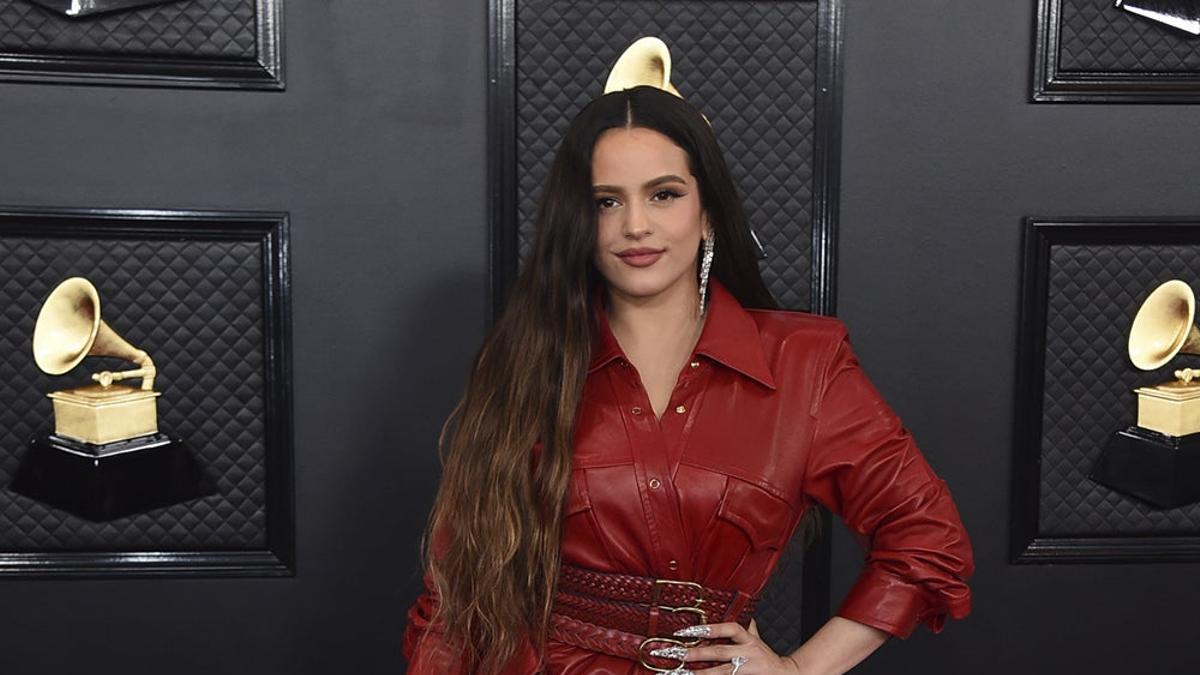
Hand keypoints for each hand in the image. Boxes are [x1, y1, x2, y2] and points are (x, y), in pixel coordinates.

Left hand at [649, 622, 804, 673]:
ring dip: (702, 672)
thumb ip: (749, 628)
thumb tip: (743, 613)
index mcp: (749, 640)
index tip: (689, 630)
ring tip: (684, 673)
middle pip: (721, 652)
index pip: (731, 628)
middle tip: (678, 654)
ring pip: (723, 672)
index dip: (711, 628)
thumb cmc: (767, 658)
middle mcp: (749, 653)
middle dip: (698, 653)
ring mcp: (749, 669)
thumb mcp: (759, 640)